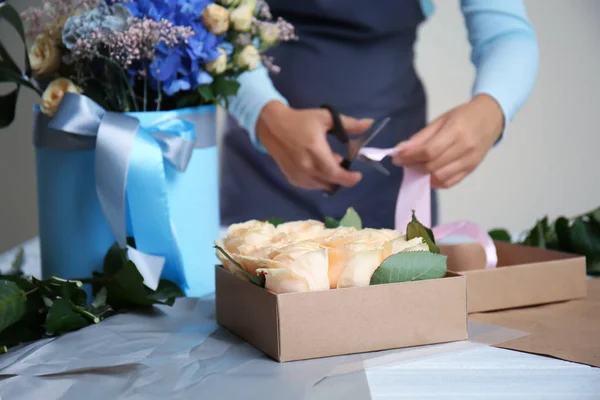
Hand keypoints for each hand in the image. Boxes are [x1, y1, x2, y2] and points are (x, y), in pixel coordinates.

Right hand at [256, 101, 372, 190]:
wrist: (272, 126)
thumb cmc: (301, 120)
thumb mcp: (325, 118)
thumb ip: (349, 124)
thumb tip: (370, 124)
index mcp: (315, 151)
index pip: (336, 174)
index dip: (350, 179)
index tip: (358, 175)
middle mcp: (306, 167)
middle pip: (331, 182)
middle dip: (342, 176)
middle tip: (341, 161)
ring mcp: (298, 175)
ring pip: (322, 186)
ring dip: (330, 178)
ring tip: (327, 161)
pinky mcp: (292, 179)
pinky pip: (312, 186)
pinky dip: (320, 180)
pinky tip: (317, 166)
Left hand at [392, 94, 504, 188]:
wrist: (491, 118)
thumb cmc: (463, 116)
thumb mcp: (440, 120)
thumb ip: (421, 137)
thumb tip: (400, 150)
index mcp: (456, 131)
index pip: (428, 151)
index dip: (410, 157)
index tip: (396, 157)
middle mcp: (465, 148)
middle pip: (433, 166)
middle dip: (413, 166)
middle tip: (403, 162)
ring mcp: (470, 162)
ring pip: (440, 177)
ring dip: (423, 176)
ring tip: (415, 168)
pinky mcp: (471, 170)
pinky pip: (450, 182)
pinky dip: (435, 182)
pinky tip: (428, 175)